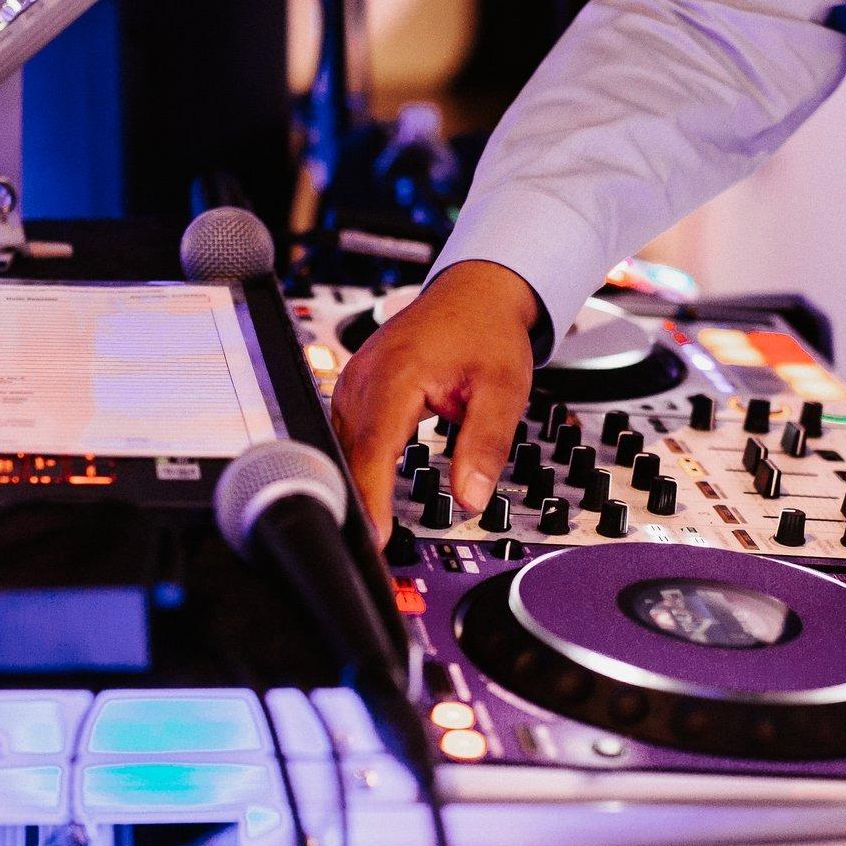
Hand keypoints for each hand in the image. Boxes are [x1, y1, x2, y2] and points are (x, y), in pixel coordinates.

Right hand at [329, 261, 540, 541]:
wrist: (475, 293)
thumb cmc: (487, 331)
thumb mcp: (504, 389)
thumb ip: (486, 445)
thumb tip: (471, 498)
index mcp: (396, 375)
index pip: (373, 450)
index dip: (370, 499)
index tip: (374, 538)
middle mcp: (364, 378)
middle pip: (349, 454)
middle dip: (358, 504)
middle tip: (373, 552)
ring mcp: (354, 381)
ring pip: (342, 447)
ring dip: (354, 486)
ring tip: (370, 532)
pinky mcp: (355, 388)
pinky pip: (345, 434)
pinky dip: (355, 465)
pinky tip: (368, 491)